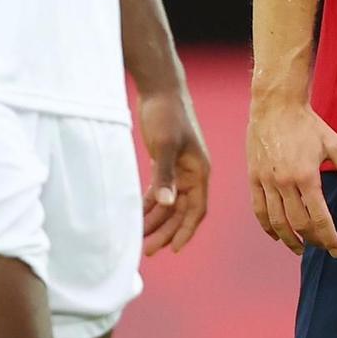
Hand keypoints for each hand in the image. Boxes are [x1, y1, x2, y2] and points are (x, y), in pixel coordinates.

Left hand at [138, 87, 210, 256]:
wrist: (160, 87)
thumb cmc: (166, 113)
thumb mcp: (164, 145)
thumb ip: (165, 175)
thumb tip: (165, 204)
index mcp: (200, 171)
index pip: (197, 209)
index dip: (186, 230)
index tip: (172, 249)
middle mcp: (193, 173)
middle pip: (181, 211)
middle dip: (166, 231)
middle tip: (146, 250)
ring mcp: (180, 168)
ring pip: (170, 203)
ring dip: (156, 220)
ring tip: (138, 237)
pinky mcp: (166, 162)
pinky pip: (161, 190)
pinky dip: (150, 204)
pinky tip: (137, 216)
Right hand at [245, 97, 336, 257]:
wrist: (276, 105)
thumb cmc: (307, 124)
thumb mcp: (333, 144)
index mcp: (307, 176)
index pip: (319, 218)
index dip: (329, 238)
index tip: (336, 250)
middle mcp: (285, 182)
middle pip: (299, 224)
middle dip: (312, 240)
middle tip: (320, 246)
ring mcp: (266, 181)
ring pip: (277, 222)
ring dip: (289, 240)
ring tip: (300, 248)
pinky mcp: (254, 178)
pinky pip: (259, 210)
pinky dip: (267, 227)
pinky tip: (277, 234)